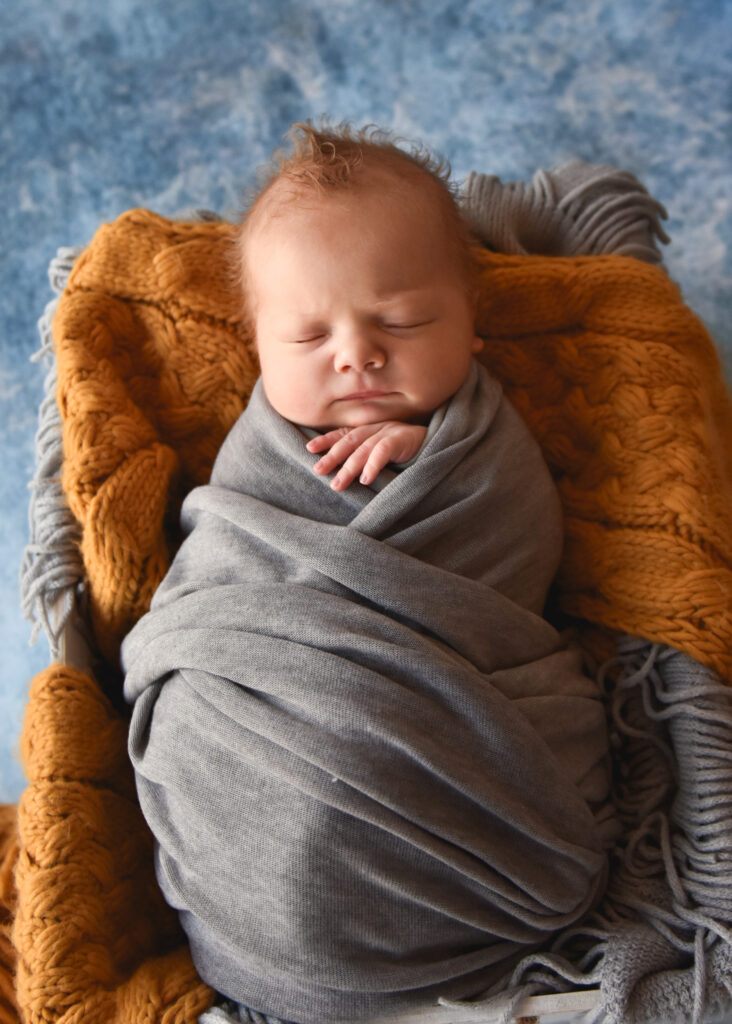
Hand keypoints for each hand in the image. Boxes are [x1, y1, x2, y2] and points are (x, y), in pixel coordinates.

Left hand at [306, 421, 426, 490]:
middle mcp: (379, 428)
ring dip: (349, 467)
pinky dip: (373, 464)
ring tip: (337, 484)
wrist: (443, 444)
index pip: (345, 433)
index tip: (310, 449)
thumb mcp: (388, 453)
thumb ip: (370, 457)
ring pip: (364, 449)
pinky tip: (365, 480)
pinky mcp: (404, 439)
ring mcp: (391, 432)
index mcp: (372, 430)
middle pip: (350, 441)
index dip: (327, 439)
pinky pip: (384, 451)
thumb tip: (346, 474)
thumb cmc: (413, 452)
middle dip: (332, 456)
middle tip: (318, 471)